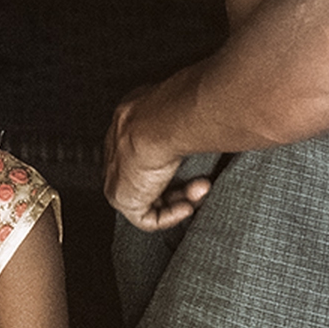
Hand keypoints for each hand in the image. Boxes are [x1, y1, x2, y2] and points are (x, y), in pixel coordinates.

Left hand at [103, 88, 210, 230]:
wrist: (159, 124)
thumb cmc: (175, 110)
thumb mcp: (183, 111)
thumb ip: (187, 122)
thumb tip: (213, 119)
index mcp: (128, 122)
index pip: (146, 151)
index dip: (173, 164)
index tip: (195, 166)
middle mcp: (117, 147)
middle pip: (149, 175)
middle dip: (180, 183)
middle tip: (202, 181)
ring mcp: (115, 174)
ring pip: (150, 196)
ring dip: (182, 198)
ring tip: (201, 190)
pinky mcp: (121, 197)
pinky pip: (146, 218)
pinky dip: (171, 216)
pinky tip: (188, 206)